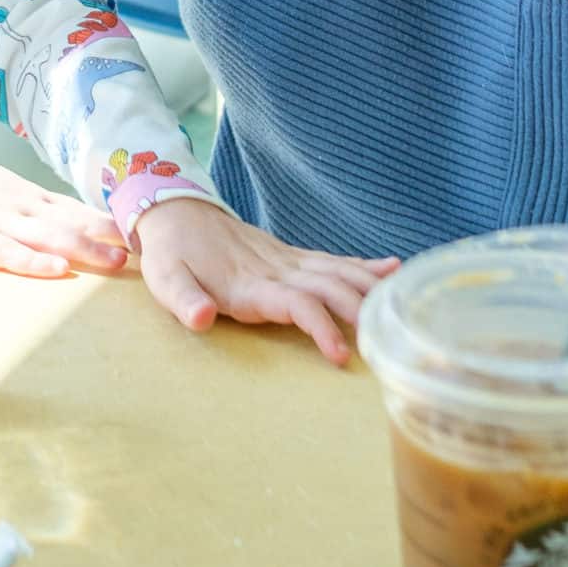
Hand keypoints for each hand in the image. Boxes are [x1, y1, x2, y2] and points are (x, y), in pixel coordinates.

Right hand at [0, 133, 127, 279]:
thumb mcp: (3, 188)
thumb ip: (35, 206)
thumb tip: (74, 221)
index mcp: (28, 195)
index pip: (76, 207)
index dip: (108, 220)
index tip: (140, 231)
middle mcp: (20, 205)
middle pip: (70, 221)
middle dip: (106, 236)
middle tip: (140, 251)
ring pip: (48, 234)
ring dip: (83, 248)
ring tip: (114, 262)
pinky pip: (7, 252)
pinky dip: (32, 261)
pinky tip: (55, 269)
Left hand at [131, 196, 399, 365]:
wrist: (178, 211)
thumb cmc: (172, 254)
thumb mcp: (166, 280)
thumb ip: (185, 301)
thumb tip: (203, 319)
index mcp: (251, 283)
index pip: (296, 303)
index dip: (320, 327)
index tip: (342, 355)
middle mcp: (277, 268)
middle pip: (328, 286)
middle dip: (358, 311)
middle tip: (387, 341)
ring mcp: (287, 259)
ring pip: (338, 271)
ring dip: (369, 288)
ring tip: (401, 309)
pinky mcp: (291, 256)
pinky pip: (332, 259)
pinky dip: (364, 265)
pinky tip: (393, 269)